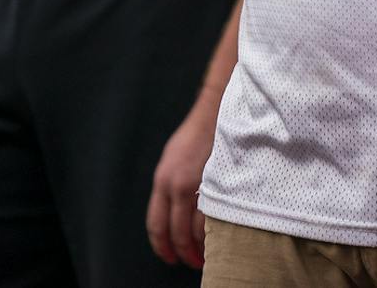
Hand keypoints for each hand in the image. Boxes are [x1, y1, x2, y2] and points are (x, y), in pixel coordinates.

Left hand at [146, 105, 215, 268]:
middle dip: (183, 253)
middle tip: (191, 262)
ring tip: (208, 255)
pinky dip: (217, 234)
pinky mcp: (219, 184)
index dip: (162, 246)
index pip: (156, 225)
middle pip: (177, 233)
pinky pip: (216, 218)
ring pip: (198, 230)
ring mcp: (199, 186)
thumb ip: (169, 187)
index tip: (169, 257)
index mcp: (162, 181)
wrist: (216, 114)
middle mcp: (177, 186)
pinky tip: (220, 239)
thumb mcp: (172, 161)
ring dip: (202, 247)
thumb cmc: (196, 136)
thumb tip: (171, 213)